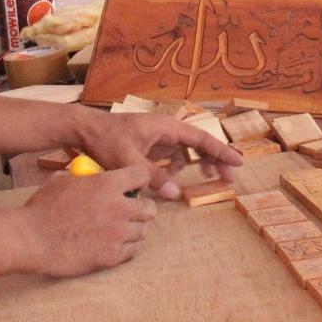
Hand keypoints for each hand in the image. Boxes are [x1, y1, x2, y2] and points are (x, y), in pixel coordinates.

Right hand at [14, 164, 157, 276]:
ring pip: (143, 231)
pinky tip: (112, 244)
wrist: (31, 239)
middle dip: (141, 209)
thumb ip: (85, 178)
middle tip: (130, 212)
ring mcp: (117, 234)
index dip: (139, 180)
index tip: (133, 187)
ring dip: (133, 229)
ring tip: (119, 230)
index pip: (142, 175)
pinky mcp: (112, 256)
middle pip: (150, 208)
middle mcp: (118, 209)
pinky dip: (125, 248)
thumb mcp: (63, 181)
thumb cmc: (42, 208)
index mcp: (107, 185)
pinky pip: (132, 251)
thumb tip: (91, 176)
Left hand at [72, 109, 243, 199]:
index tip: (239, 162)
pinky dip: (179, 168)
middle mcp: (166, 130)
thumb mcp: (128, 159)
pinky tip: (176, 181)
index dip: (221, 151)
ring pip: (187, 151)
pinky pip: (172, 157)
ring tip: (211, 178)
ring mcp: (158, 138)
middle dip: (216, 159)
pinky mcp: (150, 146)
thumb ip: (153, 176)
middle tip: (230, 178)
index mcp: (166, 127)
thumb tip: (176, 194)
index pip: (201, 138)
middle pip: (199, 144)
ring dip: (199, 163)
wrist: (83, 130)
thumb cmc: (105, 139)